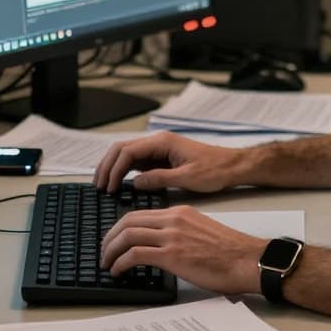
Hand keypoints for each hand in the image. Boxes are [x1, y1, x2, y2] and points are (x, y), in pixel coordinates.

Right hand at [95, 132, 244, 192]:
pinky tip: (119, 185)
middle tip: (98, 187)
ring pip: (127, 155)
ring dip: (113, 168)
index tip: (109, 188)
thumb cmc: (215, 170)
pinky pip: (137, 162)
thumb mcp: (187, 177)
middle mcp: (158, 142)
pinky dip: (125, 172)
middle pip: (121, 149)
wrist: (233, 166)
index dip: (114, 169)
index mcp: (163, 142)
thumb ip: (159, 179)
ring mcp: (159, 150)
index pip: (127, 152)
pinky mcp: (162, 159)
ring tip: (104, 186)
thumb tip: (135, 184)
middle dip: (107, 166)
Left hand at [100, 205, 265, 294]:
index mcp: (180, 213)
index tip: (114, 241)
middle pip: (128, 221)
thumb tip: (162, 248)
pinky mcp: (172, 255)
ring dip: (111, 250)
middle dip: (110, 237)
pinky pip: (135, 254)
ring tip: (107, 263)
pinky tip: (118, 271)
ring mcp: (172, 236)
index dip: (121, 228)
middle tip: (104, 252)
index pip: (140, 214)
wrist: (247, 260)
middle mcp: (173, 220)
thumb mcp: (201, 232)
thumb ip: (180, 234)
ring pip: (128, 236)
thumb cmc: (230, 253)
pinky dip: (121, 263)